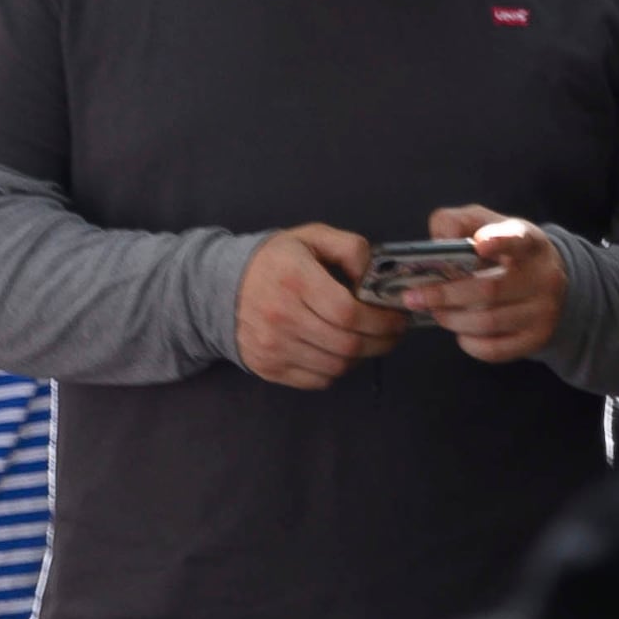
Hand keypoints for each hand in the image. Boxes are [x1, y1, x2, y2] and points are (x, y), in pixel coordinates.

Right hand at [234, 224, 406, 389]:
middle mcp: (280, 315)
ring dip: (361, 357)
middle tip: (393, 334)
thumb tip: (373, 277)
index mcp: (294, 278)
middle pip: (346, 344)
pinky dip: (336, 370)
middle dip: (381, 342)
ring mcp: (272, 345)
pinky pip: (317, 380)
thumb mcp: (312, 237)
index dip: (381, 321)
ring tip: (367, 341)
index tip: (397, 318)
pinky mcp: (268, 367)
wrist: (221, 286)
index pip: (348, 313)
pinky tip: (338, 351)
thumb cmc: (276, 261)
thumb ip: (350, 249)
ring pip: (336, 366)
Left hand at [407, 204, 565, 365]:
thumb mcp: (486, 225)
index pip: (517, 239)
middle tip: (413, 297)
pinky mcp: (537, 338)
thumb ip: (456, 222)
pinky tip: (460, 331)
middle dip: (444, 295)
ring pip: (488, 322)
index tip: (479, 244)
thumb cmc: (505, 250)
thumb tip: (438, 241)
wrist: (548, 283)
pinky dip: (470, 343)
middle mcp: (543, 276)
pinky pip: (496, 349)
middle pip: (489, 289)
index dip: (499, 241)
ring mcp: (543, 310)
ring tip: (436, 312)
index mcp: (529, 241)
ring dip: (452, 319)